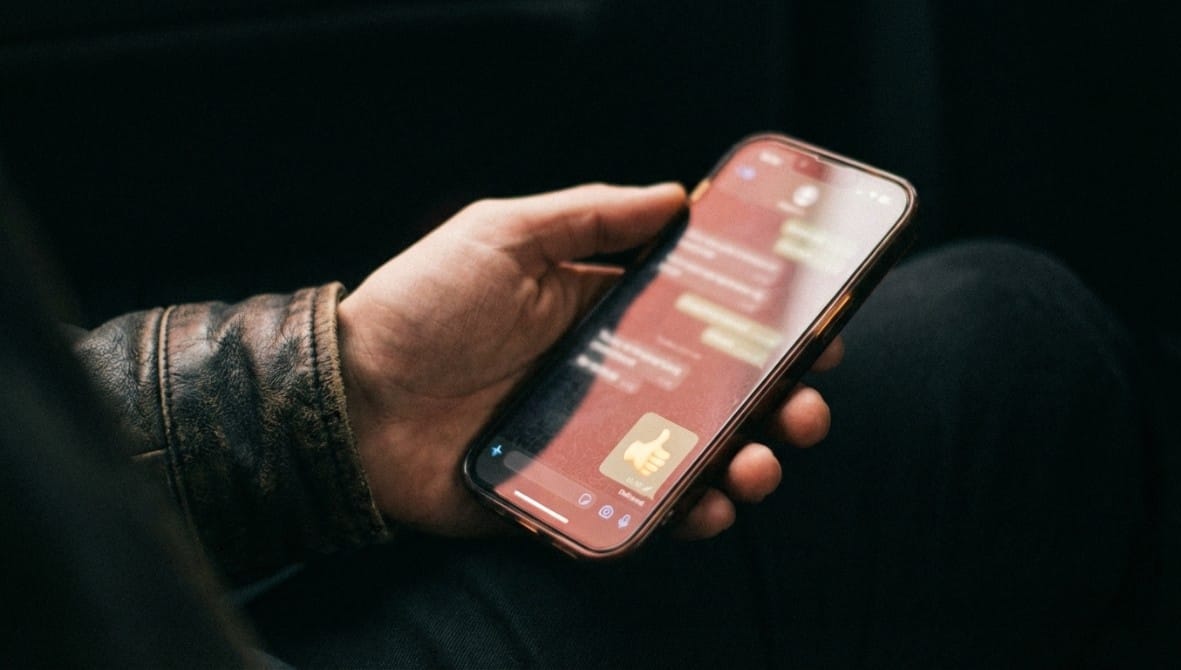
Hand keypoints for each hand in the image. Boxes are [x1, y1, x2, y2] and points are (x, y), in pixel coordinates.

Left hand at [338, 183, 840, 539]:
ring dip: (744, 464)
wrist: (348, 398)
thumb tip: (677, 195)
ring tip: (762, 462)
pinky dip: (677, 515)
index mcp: (602, 313)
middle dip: (775, 403)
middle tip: (806, 406)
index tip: (814, 327)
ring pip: (689, 458)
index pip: (701, 320)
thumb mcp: (503, 234)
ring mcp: (590, 441)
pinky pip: (635, 511)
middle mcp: (608, 378)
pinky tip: (703, 507)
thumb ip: (588, 216)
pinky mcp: (566, 496)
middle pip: (713, 396)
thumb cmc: (421, 306)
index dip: (762, 326)